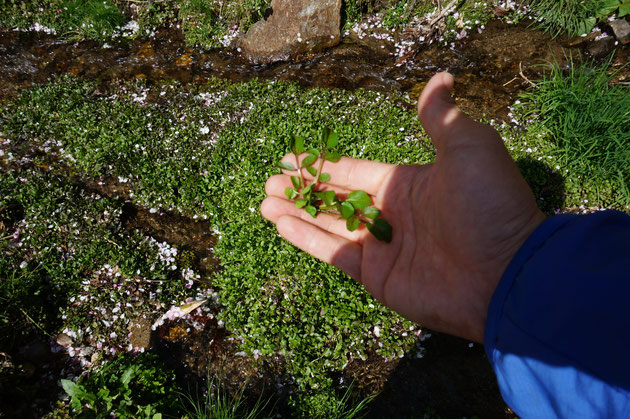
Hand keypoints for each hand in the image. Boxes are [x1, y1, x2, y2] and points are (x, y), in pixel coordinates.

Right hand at [260, 73, 544, 342]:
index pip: (353, 171)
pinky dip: (306, 239)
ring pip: (328, 224)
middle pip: (334, 199)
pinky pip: (333, 253)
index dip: (322, 165)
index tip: (290, 159)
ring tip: (264, 202)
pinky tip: (280, 225)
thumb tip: (440, 77)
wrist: (505, 272)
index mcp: (406, 183)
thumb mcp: (469, 147)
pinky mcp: (375, 276)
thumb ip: (441, 118)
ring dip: (296, 213)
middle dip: (302, 190)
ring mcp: (381, 247)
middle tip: (268, 183)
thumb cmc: (487, 205)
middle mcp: (390, 214)